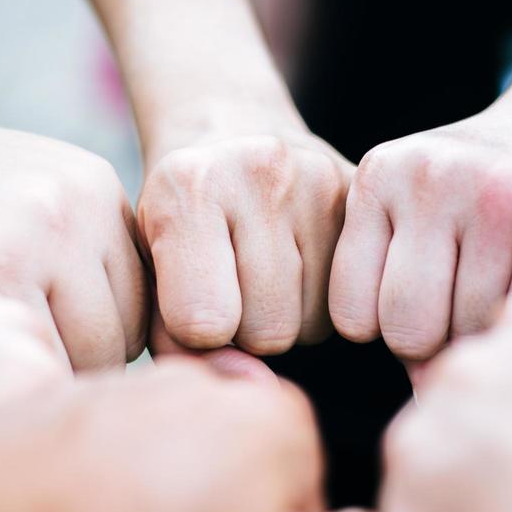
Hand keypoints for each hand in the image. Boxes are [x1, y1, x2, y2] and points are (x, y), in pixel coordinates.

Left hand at [137, 108, 352, 355]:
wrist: (229, 130)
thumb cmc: (179, 216)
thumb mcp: (148, 267)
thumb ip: (172, 337)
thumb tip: (243, 381)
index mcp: (188, 186)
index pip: (203, 322)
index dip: (194, 334)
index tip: (188, 305)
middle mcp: (258, 171)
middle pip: (269, 329)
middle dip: (248, 329)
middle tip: (233, 287)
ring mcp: (319, 177)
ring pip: (316, 322)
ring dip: (289, 317)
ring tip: (265, 273)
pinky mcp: (363, 192)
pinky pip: (352, 300)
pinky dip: (323, 301)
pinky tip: (301, 265)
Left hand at [329, 77, 511, 362]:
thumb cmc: (490, 187)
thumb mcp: (422, 213)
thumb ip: (398, 292)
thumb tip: (423, 391)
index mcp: (379, 177)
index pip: (353, 315)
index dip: (387, 329)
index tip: (420, 301)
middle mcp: (429, 176)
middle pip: (408, 329)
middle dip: (437, 338)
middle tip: (467, 301)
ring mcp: (495, 188)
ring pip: (471, 326)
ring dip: (491, 323)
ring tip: (509, 275)